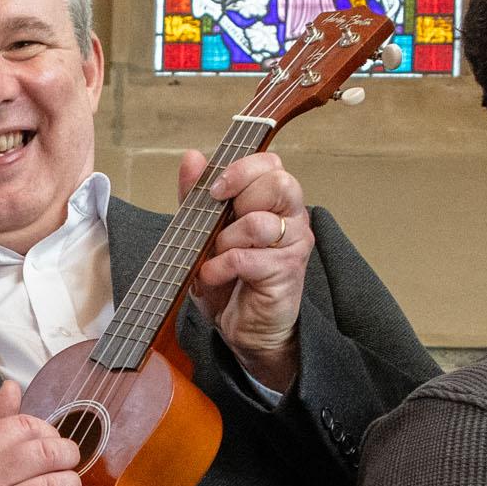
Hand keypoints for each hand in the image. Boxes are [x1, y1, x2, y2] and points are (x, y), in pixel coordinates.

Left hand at [185, 149, 317, 391]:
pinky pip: (246, 258)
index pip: (272, 163)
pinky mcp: (286, 272)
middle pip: (278, 182)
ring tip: (216, 256)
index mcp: (275, 200)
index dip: (241, 170)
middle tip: (218, 224)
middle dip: (238, 200)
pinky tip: (213, 275)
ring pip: (259, 222)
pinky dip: (219, 267)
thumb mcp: (204, 232)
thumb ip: (197, 195)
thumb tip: (192, 157)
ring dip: (224, 240)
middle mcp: (292, 218)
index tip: (215, 190)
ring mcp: (294, 245)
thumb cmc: (230, 279)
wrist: (244, 328)